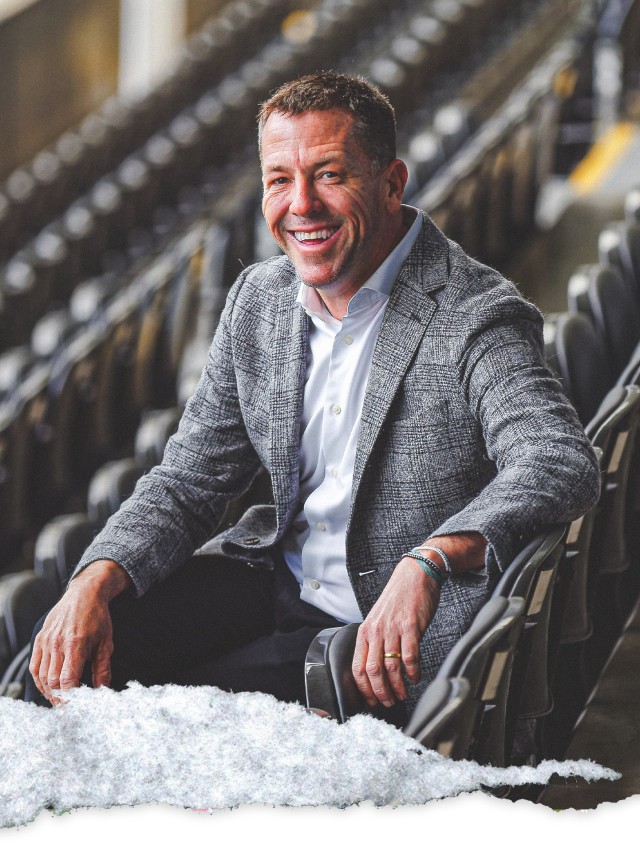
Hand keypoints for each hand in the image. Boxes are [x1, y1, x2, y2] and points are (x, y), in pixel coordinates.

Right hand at [29, 560, 130, 705]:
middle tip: (68, 708)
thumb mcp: (106, 643)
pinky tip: (48, 687)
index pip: (67, 680)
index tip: (76, 708)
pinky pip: (35, 666)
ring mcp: (46, 641)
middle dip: (59, 699)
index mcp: (75, 645)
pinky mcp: (40, 639)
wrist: (84, 593)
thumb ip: (103, 669)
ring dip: (49, 692)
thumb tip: (102, 691)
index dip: (70, 698)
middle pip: (52, 681)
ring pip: (41, 676)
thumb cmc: (98, 618)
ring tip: (59, 700)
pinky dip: (40, 680)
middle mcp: (57, 644)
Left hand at [351, 556, 439, 707]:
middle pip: (372, 670)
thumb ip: (376, 641)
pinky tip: (415, 678)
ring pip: (391, 667)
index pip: (358, 666)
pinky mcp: (410, 626)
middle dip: (380, 692)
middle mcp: (376, 630)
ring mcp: (392, 629)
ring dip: (397, 686)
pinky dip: (413, 672)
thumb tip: (377, 669)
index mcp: (366, 631)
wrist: (415, 575)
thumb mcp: (379, 619)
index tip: (371, 700)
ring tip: (403, 694)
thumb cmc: (398, 598)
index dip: (364, 688)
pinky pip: (410, 657)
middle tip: (388, 702)